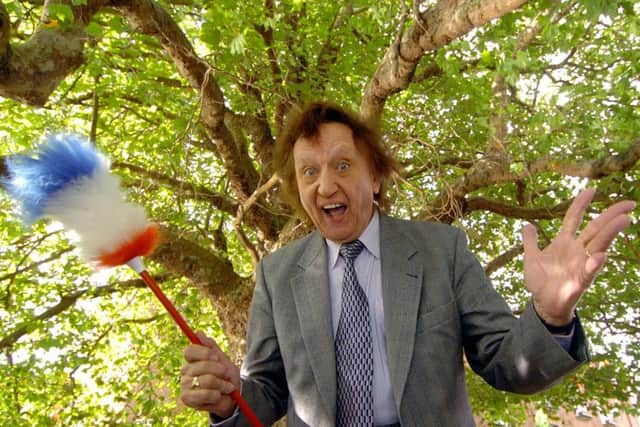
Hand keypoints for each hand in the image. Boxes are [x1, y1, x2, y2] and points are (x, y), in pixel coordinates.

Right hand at [180, 332, 239, 417]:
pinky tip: (219, 396)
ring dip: (221, 384)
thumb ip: (211, 347)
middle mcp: (186, 371)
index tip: (217, 357)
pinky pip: (204, 394)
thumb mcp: (222, 359)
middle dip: (219, 371)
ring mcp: (185, 385)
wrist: (233, 395)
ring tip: (227, 387)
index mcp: (192, 360)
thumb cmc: (227, 376)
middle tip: (227, 374)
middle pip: (201, 366)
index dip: (204, 353)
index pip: (189, 351)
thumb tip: (198, 332)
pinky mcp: (186, 399)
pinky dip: (216, 395)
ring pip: (205, 380)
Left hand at [522, 188, 634, 324]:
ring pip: (599, 245)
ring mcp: (581, 264)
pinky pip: (590, 271)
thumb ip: (530, 241)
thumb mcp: (531, 257)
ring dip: (611, 233)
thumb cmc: (540, 280)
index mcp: (564, 242)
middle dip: (611, 215)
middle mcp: (576, 250)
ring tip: (624, 220)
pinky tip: (601, 255)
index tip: (591, 189)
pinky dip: (594, 263)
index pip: (574, 218)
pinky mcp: (581, 280)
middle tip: (629, 203)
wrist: (543, 304)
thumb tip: (527, 225)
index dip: (581, 204)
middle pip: (596, 228)